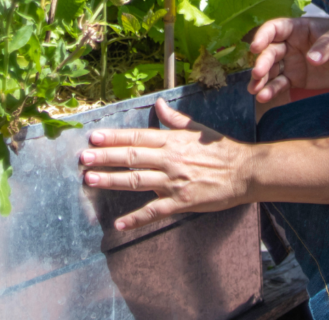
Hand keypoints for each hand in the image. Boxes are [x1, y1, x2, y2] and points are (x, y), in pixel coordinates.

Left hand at [80, 98, 251, 231]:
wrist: (244, 172)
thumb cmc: (220, 148)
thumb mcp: (197, 128)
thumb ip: (174, 118)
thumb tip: (158, 104)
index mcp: (171, 141)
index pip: (136, 137)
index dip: (113, 137)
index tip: (94, 137)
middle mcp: (169, 160)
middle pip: (131, 157)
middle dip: (105, 157)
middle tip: (83, 158)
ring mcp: (174, 182)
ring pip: (137, 181)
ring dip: (112, 181)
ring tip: (90, 181)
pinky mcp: (182, 202)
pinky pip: (155, 211)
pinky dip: (136, 219)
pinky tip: (119, 224)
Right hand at [248, 17, 328, 103]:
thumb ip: (325, 45)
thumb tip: (311, 59)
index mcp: (297, 28)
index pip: (274, 29)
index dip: (262, 36)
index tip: (255, 47)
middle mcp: (289, 44)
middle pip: (270, 51)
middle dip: (262, 62)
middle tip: (257, 73)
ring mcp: (290, 62)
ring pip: (270, 69)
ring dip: (260, 79)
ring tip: (254, 90)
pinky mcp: (295, 79)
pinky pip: (280, 84)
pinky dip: (271, 90)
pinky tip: (263, 96)